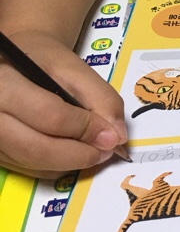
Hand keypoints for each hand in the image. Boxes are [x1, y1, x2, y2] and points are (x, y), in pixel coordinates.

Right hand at [0, 31, 126, 177]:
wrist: (13, 63)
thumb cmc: (42, 63)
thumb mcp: (74, 68)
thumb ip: (100, 98)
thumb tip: (117, 136)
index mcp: (4, 85)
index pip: (49, 115)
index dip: (86, 128)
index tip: (113, 136)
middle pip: (36, 149)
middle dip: (79, 154)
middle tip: (106, 151)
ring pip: (33, 163)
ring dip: (70, 162)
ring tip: (94, 150)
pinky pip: (29, 169)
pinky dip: (57, 166)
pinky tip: (73, 151)